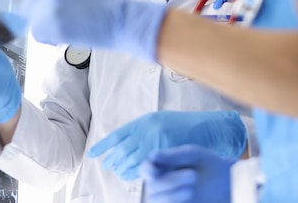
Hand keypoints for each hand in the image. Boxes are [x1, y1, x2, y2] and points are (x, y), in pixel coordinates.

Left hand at [21, 0, 166, 61]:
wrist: (123, 18)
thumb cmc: (111, 8)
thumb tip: (57, 10)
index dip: (38, 9)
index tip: (45, 18)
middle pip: (29, 9)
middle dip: (38, 20)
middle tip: (53, 31)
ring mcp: (50, 9)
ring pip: (34, 25)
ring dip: (46, 32)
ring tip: (66, 35)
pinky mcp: (53, 26)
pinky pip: (41, 37)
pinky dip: (50, 41)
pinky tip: (65, 40)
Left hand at [88, 111, 245, 180]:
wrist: (206, 127)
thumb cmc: (183, 125)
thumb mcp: (159, 121)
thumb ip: (142, 130)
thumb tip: (123, 143)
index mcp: (144, 121)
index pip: (117, 134)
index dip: (103, 145)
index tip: (92, 153)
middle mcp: (147, 130)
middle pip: (122, 149)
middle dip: (112, 159)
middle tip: (107, 166)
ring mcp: (156, 142)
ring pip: (131, 160)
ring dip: (121, 168)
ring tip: (117, 172)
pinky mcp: (165, 153)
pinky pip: (145, 167)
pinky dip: (134, 173)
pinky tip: (129, 176)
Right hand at [140, 144, 232, 202]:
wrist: (229, 184)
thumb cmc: (209, 165)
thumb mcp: (194, 155)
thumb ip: (174, 155)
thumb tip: (153, 155)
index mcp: (163, 167)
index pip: (146, 169)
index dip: (147, 170)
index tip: (155, 170)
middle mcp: (161, 184)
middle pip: (154, 186)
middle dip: (171, 181)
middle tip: (193, 175)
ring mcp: (168, 199)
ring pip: (158, 201)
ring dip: (172, 196)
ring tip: (191, 190)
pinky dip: (175, 202)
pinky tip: (189, 198)